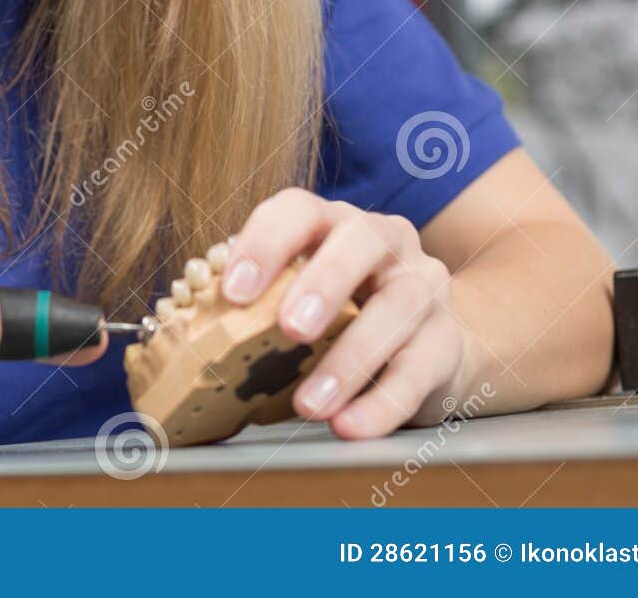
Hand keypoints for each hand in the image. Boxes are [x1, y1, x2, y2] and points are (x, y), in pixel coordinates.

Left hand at [218, 188, 464, 437]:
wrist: (427, 343)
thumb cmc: (340, 314)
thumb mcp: (297, 294)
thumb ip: (255, 302)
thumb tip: (188, 332)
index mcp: (333, 223)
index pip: (299, 211)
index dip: (266, 242)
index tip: (233, 289)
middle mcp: (386, 241)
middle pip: (361, 241)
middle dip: (324, 283)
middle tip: (289, 329)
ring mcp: (424, 286)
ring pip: (398, 308)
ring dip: (351, 358)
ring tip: (310, 403)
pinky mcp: (448, 340)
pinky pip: (420, 369)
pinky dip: (382, 403)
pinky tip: (349, 425)